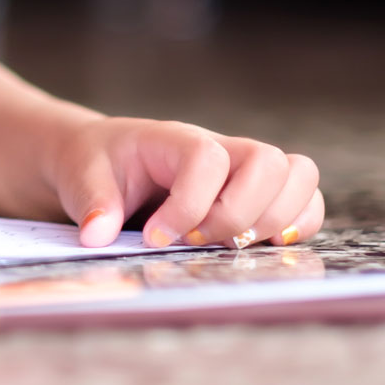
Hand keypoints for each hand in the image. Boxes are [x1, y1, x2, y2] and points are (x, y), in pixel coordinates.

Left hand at [46, 116, 322, 249]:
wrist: (102, 157)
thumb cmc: (96, 163)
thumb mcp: (80, 176)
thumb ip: (92, 202)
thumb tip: (98, 235)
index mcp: (172, 138)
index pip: (207, 159)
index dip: (190, 205)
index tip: (156, 237)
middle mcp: (218, 147)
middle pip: (269, 161)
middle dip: (240, 214)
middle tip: (198, 240)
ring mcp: (242, 168)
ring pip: (298, 175)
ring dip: (275, 219)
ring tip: (229, 245)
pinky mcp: (257, 193)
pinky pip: (304, 201)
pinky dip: (294, 227)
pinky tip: (255, 246)